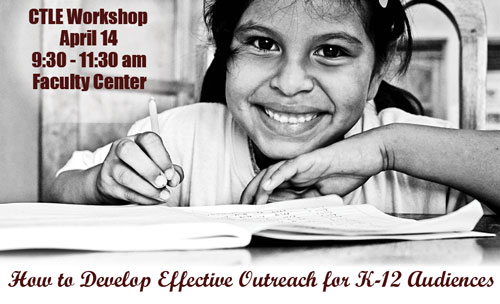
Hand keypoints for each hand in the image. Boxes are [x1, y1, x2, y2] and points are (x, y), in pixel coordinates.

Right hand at [93, 132, 183, 204]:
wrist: (114, 181)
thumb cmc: (141, 169)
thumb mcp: (159, 165)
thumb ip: (172, 170)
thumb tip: (176, 178)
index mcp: (137, 139)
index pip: (149, 140)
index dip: (162, 157)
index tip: (171, 174)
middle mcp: (121, 148)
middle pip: (129, 151)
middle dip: (149, 170)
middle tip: (163, 183)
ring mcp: (111, 165)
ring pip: (125, 175)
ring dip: (148, 189)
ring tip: (163, 195)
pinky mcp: (107, 184)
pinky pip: (125, 192)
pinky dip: (143, 198)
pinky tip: (154, 200)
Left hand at [241, 128, 389, 204]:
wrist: (367, 156)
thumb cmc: (348, 173)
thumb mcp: (323, 195)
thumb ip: (306, 201)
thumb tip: (287, 213)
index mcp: (297, 178)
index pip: (271, 188)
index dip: (258, 200)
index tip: (249, 213)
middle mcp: (295, 170)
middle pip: (266, 178)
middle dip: (251, 194)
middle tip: (242, 209)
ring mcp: (302, 163)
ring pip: (273, 172)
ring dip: (261, 188)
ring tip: (254, 202)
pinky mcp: (310, 158)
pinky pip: (290, 166)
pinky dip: (277, 176)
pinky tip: (268, 186)